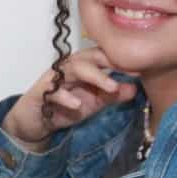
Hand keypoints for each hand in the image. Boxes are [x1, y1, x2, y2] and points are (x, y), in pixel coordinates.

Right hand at [0, 46, 137, 148]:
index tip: (141, 68)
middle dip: (110, 61)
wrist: (35, 122)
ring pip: (74, 69)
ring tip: (110, 87)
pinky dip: (65, 97)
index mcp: (83, 66)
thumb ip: (112, 96)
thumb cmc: (64, 107)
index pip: (103, 55)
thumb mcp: (94, 103)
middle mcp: (69, 67)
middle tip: (130, 71)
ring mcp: (54, 78)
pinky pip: (54, 91)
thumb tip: (135, 89)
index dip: (121, 60)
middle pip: (89, 56)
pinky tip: (77, 105)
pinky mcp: (40, 92)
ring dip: (94, 76)